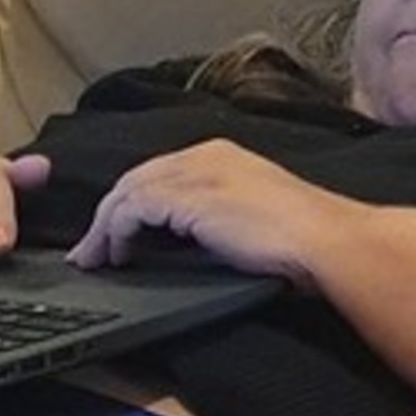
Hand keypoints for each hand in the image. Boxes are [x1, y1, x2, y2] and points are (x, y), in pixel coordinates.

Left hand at [66, 140, 323, 288]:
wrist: (326, 242)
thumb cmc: (303, 244)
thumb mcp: (250, 222)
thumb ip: (215, 222)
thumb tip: (187, 246)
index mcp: (222, 157)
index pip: (160, 175)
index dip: (132, 206)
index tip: (115, 237)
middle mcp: (205, 155)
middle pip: (136, 180)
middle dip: (107, 216)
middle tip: (90, 252)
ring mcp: (196, 172)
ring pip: (127, 193)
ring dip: (104, 229)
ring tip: (93, 260)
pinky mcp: (187, 196)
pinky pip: (133, 209)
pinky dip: (116, 233)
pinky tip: (115, 256)